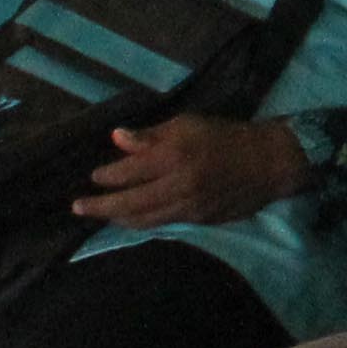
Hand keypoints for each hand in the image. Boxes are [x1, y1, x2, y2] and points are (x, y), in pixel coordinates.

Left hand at [74, 116, 305, 226]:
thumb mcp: (189, 124)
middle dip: (99, 206)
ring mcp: (188, 208)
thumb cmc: (226, 136)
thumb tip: (118, 138)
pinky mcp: (198, 220)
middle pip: (129, 203)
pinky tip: (133, 218)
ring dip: (118, 219)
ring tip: (103, 215)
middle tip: (78, 207)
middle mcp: (178, 185)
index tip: (93, 176)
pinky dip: (142, 222)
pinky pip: (162, 224)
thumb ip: (152, 135)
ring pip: (143, 220)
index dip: (107, 176)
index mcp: (175, 156)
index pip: (128, 172)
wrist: (268, 162)